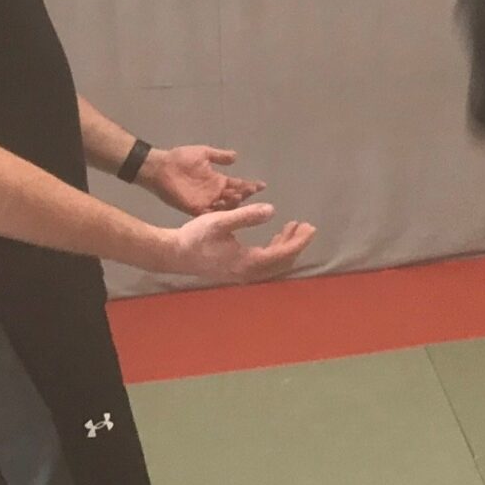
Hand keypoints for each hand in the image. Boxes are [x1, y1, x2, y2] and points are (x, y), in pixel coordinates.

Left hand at [140, 145, 266, 215]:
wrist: (160, 167)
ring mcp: (205, 202)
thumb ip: (219, 156)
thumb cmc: (180, 158)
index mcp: (217, 181)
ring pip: (225, 207)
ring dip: (233, 204)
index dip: (250, 185)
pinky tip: (226, 209)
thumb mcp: (203, 153)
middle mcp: (214, 193)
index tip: (262, 185)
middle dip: (245, 195)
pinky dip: (218, 212)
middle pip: (235, 197)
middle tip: (252, 191)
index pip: (238, 184)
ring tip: (240, 197)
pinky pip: (210, 213)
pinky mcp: (195, 208)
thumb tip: (236, 156)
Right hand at [162, 203, 316, 284]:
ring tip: (294, 227)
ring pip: (274, 263)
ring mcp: (244, 274)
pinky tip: (276, 236)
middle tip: (306, 226)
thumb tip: (272, 210)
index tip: (311, 228)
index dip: (299, 241)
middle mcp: (249, 272)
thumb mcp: (220, 221)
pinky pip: (266, 263)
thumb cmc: (195, 237)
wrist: (173, 254)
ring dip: (286, 245)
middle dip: (296, 243)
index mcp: (248, 262)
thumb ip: (247, 216)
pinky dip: (275, 249)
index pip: (283, 254)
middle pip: (283, 261)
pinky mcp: (238, 270)